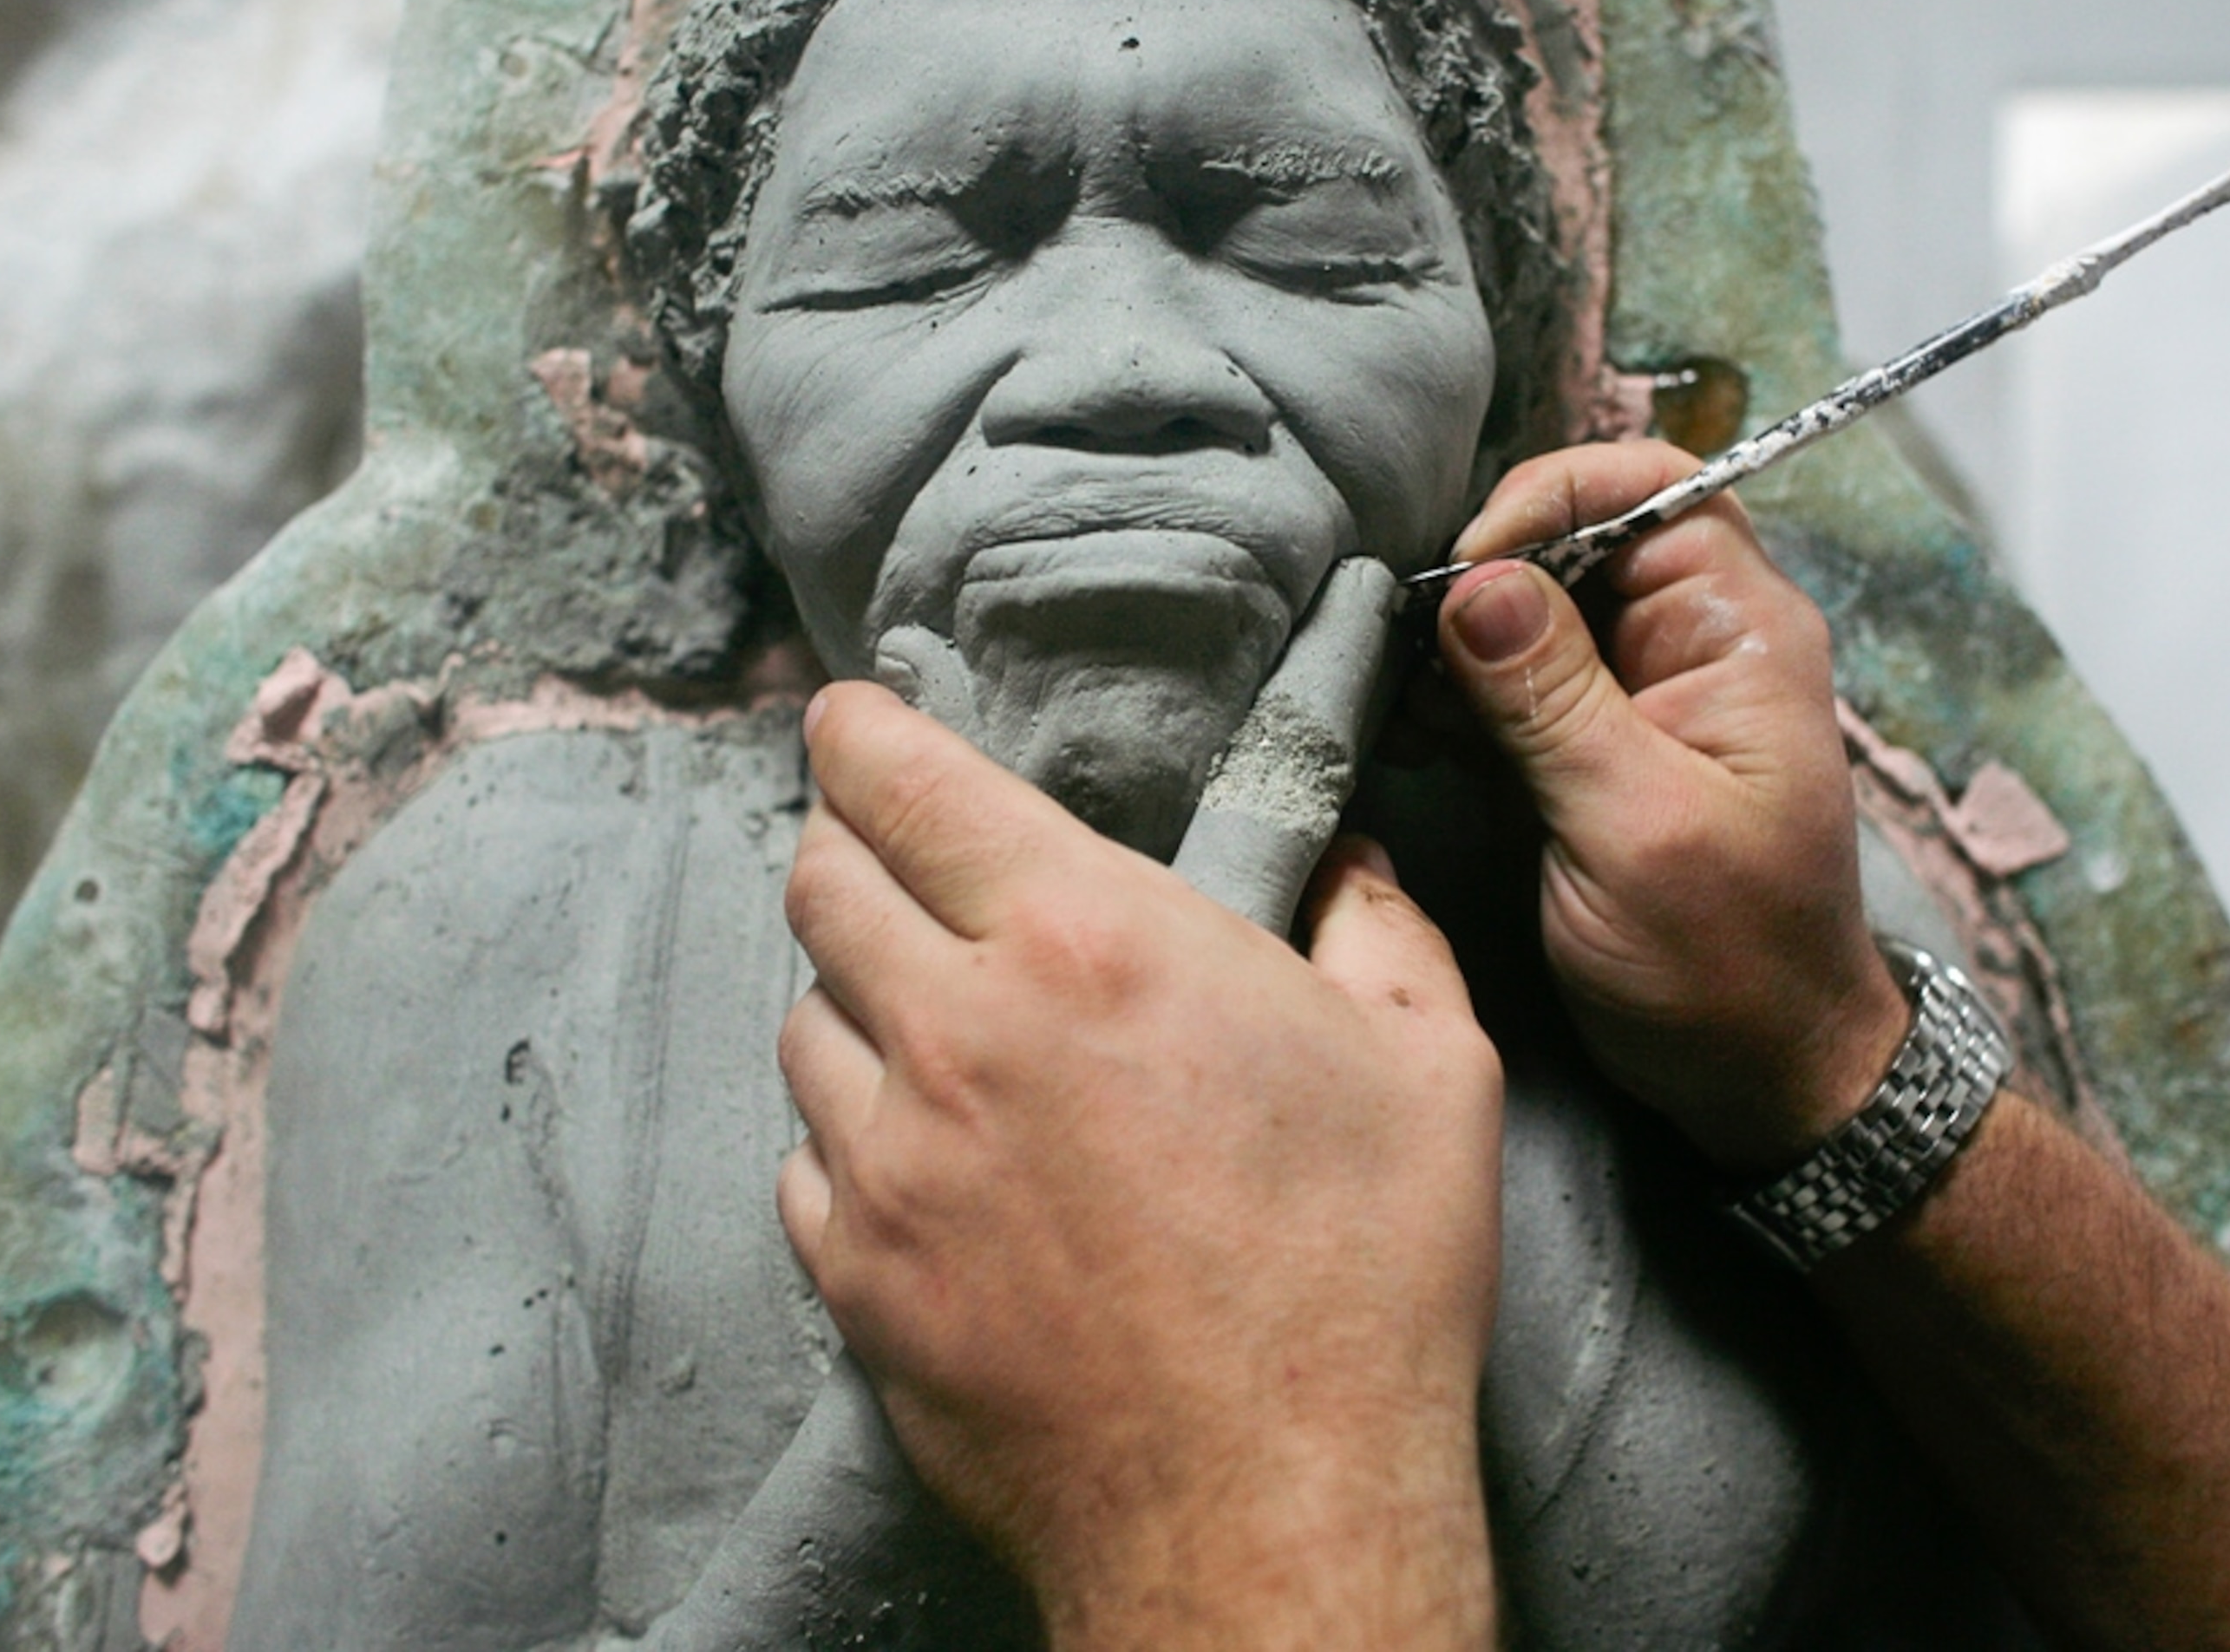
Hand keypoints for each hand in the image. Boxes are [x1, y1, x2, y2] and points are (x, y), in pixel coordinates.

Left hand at [776, 682, 1502, 1650]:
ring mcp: (888, 1164)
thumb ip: (1374, 927)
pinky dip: (850, 1138)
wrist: (1270, 1510)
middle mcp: (955, 1032)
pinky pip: (808, 1162)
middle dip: (847, 846)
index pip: (904, 782)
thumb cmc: (1358, 1281)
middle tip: (897, 857)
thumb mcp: (1426, 1065)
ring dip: (856, 997)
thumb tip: (1345, 863)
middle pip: (822, 885)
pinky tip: (927, 1160)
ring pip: (803, 1023)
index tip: (848, 719)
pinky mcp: (858, 1281)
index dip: (860, 732)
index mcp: (1084, 942)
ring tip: (937, 1025)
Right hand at [1431, 439, 1906, 1173]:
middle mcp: (1691, 640)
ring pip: (1531, 607)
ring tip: (1401, 693)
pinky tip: (1412, 729)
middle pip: (1575, 536)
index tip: (1466, 574)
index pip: (1648, 484)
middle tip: (1409, 643)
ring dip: (1456, 640)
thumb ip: (1550, 699)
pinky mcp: (1588, 746)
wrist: (1761, 1076)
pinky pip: (1512, 678)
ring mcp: (1638, 693)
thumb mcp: (1633, 826)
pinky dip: (1456, 693)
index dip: (1550, 500)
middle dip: (1484, 574)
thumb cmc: (1725, 960)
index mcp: (1738, 630)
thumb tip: (1471, 582)